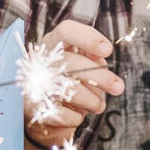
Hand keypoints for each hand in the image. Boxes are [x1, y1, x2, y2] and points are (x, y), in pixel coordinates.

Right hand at [24, 20, 123, 149]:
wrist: (44, 116)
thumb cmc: (66, 85)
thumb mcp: (80, 68)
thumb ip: (91, 60)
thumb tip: (101, 60)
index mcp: (51, 45)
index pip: (66, 31)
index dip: (88, 39)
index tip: (108, 50)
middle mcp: (39, 61)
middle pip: (71, 62)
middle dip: (100, 77)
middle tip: (118, 87)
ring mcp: (32, 85)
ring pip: (68, 90)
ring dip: (91, 101)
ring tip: (98, 105)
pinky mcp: (32, 109)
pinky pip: (63, 113)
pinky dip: (76, 117)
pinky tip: (76, 114)